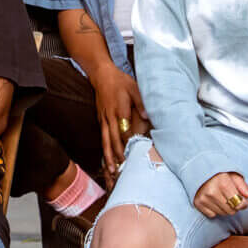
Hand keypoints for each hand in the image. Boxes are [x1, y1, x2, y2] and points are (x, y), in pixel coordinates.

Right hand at [91, 64, 149, 180]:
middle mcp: (109, 118)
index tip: (133, 156)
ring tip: (111, 171)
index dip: (128, 145)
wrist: (101, 75)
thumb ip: (140, 104)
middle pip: (112, 141)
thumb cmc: (120, 82)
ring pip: (105, 142)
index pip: (123, 132)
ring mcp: (103, 120)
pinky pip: (102, 138)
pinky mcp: (100, 120)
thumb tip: (148, 117)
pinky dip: (104, 150)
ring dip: (108, 157)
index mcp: (119, 110)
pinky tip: (107, 159)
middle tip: (121, 171)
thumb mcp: (134, 88)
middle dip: (117, 157)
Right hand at [193, 171, 247, 218]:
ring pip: (223, 214)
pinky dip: (214, 210)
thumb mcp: (234, 175)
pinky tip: (212, 200)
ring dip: (225, 208)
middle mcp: (212, 191)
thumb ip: (243, 186)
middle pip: (232, 211)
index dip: (244, 203)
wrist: (199, 171)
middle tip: (229, 196)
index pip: (240, 204)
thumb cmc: (220, 174)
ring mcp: (204, 198)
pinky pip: (212, 215)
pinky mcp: (197, 203)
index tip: (241, 198)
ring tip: (221, 197)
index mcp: (223, 182)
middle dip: (234, 205)